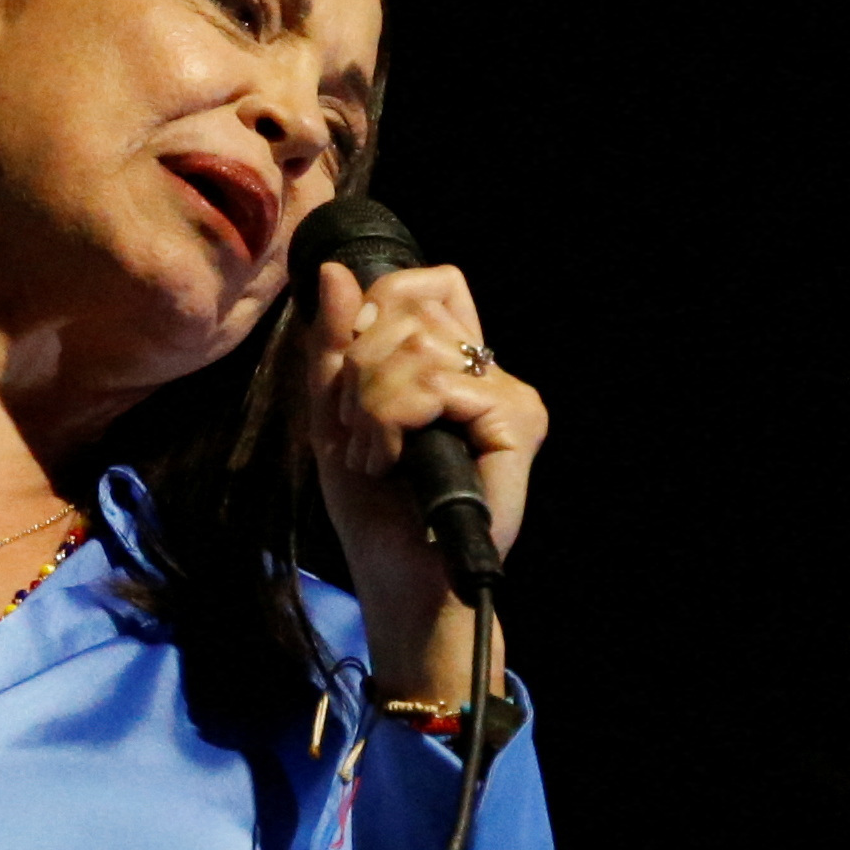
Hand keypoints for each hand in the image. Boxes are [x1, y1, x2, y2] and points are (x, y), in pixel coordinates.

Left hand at [292, 257, 544, 661]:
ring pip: (415, 344)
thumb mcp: (333, 413)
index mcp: (453, 363)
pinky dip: (391, 422)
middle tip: (358, 436)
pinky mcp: (516, 422)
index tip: (350, 376)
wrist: (399, 578)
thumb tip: (336, 271)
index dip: (375, 314)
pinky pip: (434, 384)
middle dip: (357, 372)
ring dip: (369, 406)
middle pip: (410, 307)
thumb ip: (335, 344)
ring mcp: (508, 396)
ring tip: (373, 456)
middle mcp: (488, 372)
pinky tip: (390, 462)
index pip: (424, 285)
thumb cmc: (373, 508)